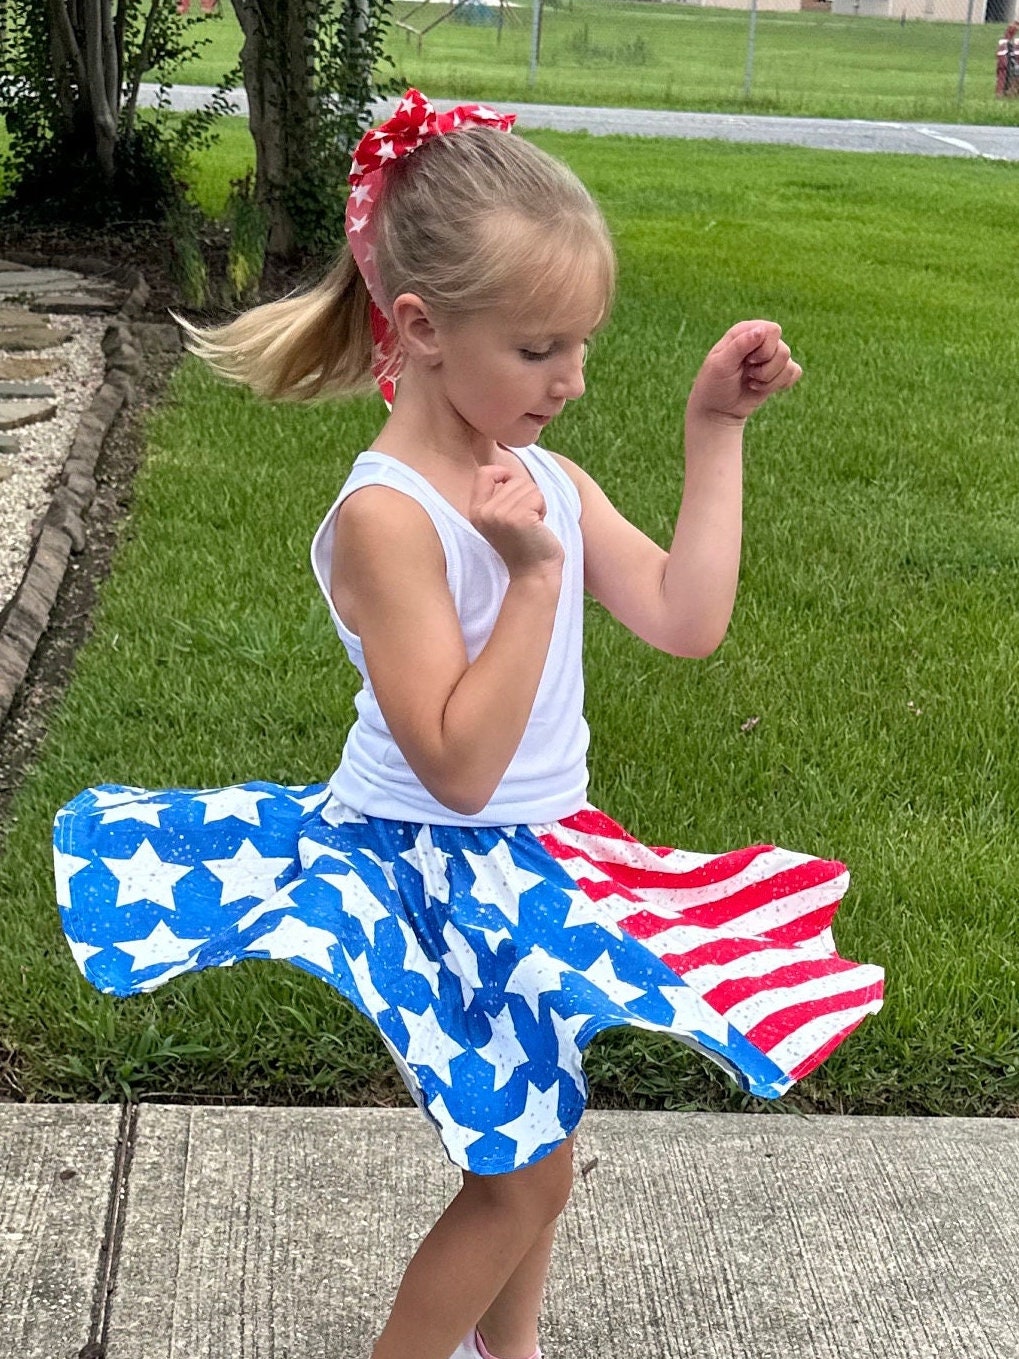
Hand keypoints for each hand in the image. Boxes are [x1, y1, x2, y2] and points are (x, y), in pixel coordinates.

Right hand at [469, 464, 563, 578]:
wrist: (534, 574)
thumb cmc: (523, 544)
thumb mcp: (500, 518)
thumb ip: (497, 496)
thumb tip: (504, 470)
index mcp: (475, 512)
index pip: (484, 473)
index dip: (503, 474)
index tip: (514, 492)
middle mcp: (484, 513)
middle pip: (513, 479)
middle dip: (526, 496)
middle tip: (525, 521)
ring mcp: (500, 516)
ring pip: (527, 486)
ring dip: (536, 503)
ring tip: (531, 525)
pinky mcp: (519, 518)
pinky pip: (537, 496)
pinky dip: (543, 508)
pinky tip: (539, 526)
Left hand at [687, 320, 801, 426]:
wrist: (718, 409)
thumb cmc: (714, 384)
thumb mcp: (721, 365)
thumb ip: (740, 345)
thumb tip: (761, 330)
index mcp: (746, 331)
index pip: (772, 331)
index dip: (764, 350)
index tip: (747, 361)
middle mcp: (761, 340)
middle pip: (783, 350)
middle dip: (766, 369)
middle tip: (748, 374)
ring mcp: (771, 355)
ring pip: (789, 364)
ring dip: (769, 380)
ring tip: (751, 382)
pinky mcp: (779, 371)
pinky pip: (795, 372)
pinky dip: (779, 384)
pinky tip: (762, 387)